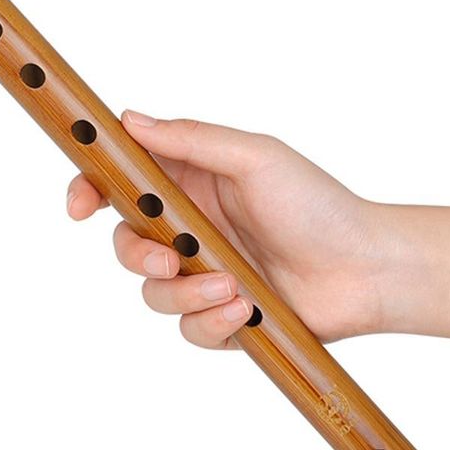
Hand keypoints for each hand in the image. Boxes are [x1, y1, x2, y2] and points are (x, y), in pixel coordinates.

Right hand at [66, 111, 389, 347]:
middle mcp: (189, 228)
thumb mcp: (255, 158)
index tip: (80, 205)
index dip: (89, 190)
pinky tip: (246, 312)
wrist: (369, 269)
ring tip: (231, 289)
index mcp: (189, 183)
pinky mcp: (222, 317)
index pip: (120, 183)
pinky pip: (189, 329)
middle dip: (136, 256)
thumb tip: (130, 120)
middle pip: (125, 244)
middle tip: (167, 260)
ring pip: (152, 293)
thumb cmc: (318, 205)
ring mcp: (203, 274)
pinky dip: (211, 323)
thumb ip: (191, 140)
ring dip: (185, 294)